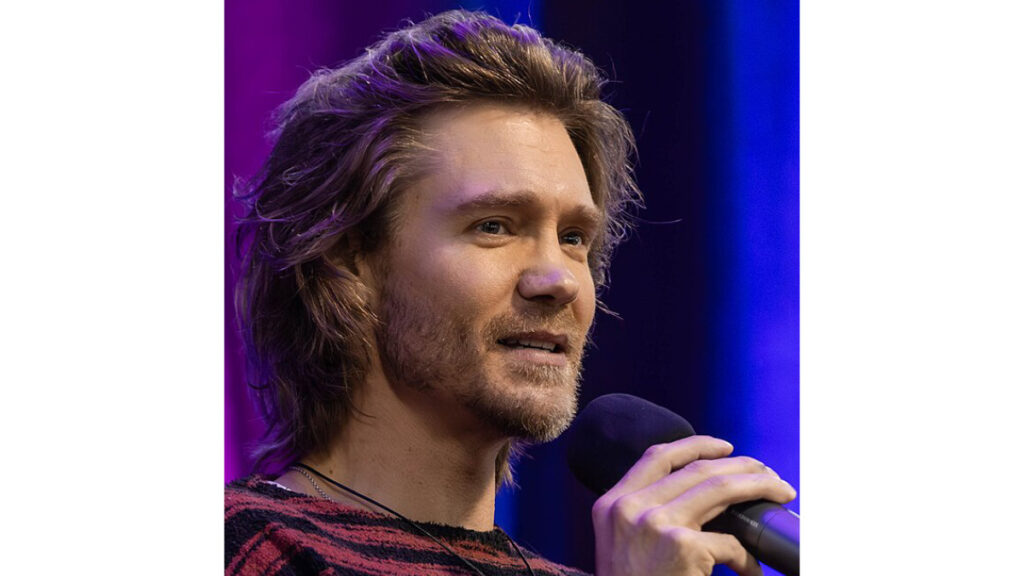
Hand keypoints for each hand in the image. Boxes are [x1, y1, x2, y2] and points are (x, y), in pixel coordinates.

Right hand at [591, 436, 795, 575]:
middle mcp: (630, 508)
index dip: (696, 445)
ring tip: (781, 494)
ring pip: (720, 488)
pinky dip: (749, 559)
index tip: (725, 447)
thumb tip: (703, 497)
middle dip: (741, 466)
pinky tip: (753, 572)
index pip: (657, 457)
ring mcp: (656, 524)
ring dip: (759, 487)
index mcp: (611, 505)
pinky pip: (731, 544)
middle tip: (768, 475)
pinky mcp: (683, 547)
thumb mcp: (623, 546)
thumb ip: (645, 516)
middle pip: (697, 469)